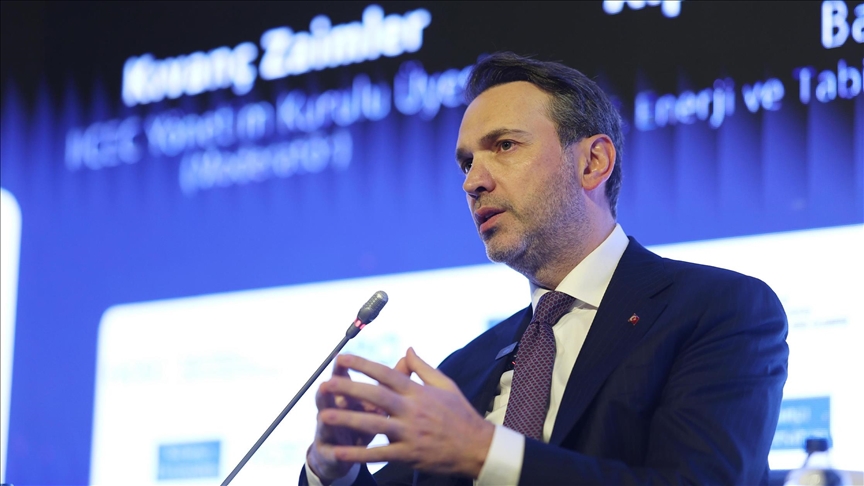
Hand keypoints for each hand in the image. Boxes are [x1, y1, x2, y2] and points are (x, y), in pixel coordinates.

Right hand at [307, 358, 390, 481]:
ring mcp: (329, 431)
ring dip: (327, 420)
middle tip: (327, 384)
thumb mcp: (379, 401)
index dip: (342, 369)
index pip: (343, 377)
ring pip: (326, 424)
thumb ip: (392, 380)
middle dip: (330, 392)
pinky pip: (332, 453)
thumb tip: (408, 356)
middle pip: (330, 398)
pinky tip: (337, 453)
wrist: (343, 454)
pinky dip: (335, 453)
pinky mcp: (329, 453)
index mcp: (348, 395)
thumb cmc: (367, 420)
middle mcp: (335, 410)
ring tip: (323, 417)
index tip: (341, 358)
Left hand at [318, 348, 494, 477]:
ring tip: (324, 417)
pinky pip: (379, 454)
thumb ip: (423, 367)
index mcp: (418, 391)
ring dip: (347, 421)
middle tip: (325, 384)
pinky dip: (358, 454)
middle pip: (375, 396)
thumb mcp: (446, 385)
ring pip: (373, 425)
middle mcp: (412, 410)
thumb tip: (407, 349)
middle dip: (348, 389)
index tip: (342, 358)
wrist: (477, 447)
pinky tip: (339, 452)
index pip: (386, 373)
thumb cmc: (460, 414)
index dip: (363, 365)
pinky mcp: (409, 454)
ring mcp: (410, 433)